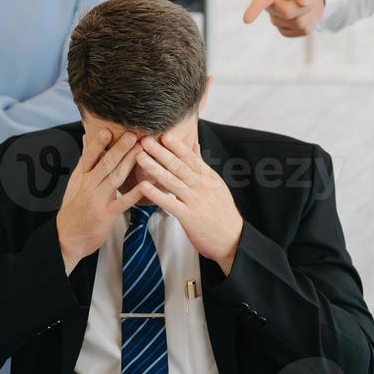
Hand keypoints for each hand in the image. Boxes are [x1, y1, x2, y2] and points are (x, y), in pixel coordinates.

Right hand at [56, 127, 146, 274]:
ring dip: (129, 163)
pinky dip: (135, 193)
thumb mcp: (75, 182)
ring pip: (115, 179)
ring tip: (141, 150)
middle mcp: (88, 186)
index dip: (98, 143)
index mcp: (81, 177)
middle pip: (105, 164)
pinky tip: (146, 185)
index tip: (109, 130)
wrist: (69, 237)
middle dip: (119, 148)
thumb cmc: (75, 207)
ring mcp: (98, 200)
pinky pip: (123, 202)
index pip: (89, 156)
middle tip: (133, 134)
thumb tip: (86, 137)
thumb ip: (84, 160)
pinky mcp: (107, 215)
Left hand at [132, 135, 243, 275]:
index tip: (163, 134)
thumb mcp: (216, 184)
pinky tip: (144, 186)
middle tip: (145, 140)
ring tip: (140, 158)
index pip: (190, 157)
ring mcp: (196, 201)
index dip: (176, 146)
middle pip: (178, 166)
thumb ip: (202, 164)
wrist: (232, 239)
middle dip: (160, 152)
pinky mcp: (189, 217)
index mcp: (208, 177)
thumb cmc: (222, 211)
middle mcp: (202, 186)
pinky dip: (156, 194)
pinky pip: (170, 203)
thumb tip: (195, 144)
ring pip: (172, 181)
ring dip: (154, 168)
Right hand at [242, 0, 324, 36]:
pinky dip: (310, 21)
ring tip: (308, 3)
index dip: (254, 8)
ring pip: (298, 22)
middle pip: (287, 12)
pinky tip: (306, 14)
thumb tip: (303, 2)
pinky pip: (302, 30)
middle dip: (303, 5)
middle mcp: (270, 6)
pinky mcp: (286, 31)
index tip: (247, 19)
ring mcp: (277, 21)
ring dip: (309, 13)